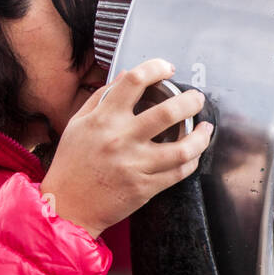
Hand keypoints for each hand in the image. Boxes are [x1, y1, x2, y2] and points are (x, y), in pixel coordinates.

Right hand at [39, 59, 213, 237]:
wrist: (68, 206)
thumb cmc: (72, 164)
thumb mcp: (78, 124)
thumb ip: (102, 97)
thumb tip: (126, 75)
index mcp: (104, 119)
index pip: (133, 81)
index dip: (155, 68)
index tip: (166, 68)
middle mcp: (121, 139)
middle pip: (168, 113)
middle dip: (191, 101)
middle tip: (197, 99)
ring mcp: (135, 165)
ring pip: (183, 148)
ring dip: (201, 136)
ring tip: (205, 128)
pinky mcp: (145, 187)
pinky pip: (179, 172)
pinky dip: (192, 160)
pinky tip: (193, 153)